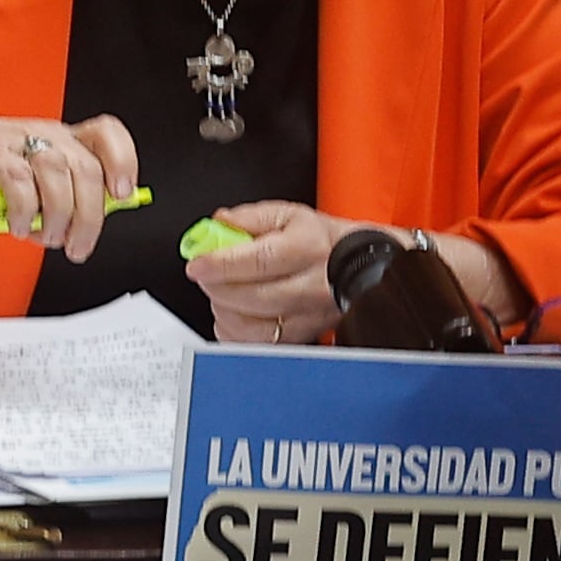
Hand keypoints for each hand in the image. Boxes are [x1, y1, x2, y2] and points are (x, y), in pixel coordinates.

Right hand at [0, 105, 138, 258]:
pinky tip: (15, 225)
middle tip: (78, 245)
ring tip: (44, 237)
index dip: (123, 162)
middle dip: (90, 217)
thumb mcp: (20, 169)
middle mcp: (42, 136)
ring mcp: (16, 145)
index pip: (105, 134)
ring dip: (58, 219)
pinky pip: (21, 188)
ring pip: (60, 180)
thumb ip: (50, 190)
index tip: (122, 193)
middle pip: (88, 171)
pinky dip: (24, 214)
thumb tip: (83, 221)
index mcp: (54, 136)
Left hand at [184, 199, 362, 343]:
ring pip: (253, 327)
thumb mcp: (288, 216)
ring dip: (224, 310)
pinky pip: (257, 344)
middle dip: (218, 287)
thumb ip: (249, 218)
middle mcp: (313, 286)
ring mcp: (309, 317)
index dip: (221, 264)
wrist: (361, 266)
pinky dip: (234, 331)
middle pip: (253, 297)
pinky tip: (233, 313)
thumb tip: (219, 224)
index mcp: (308, 248)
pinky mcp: (302, 337)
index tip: (198, 264)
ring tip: (224, 291)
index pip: (260, 260)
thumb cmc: (321, 241)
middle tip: (206, 275)